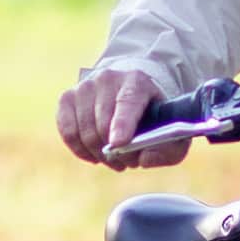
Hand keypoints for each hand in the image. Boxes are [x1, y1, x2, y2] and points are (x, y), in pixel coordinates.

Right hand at [59, 66, 186, 168]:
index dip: (122, 124)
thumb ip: (167, 150)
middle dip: (114, 152)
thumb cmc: (152, 117)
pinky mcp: (67, 98)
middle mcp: (108, 78)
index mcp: (137, 81)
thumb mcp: (172, 133)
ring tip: (113, 158)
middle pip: (103, 122)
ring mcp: (85, 87)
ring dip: (99, 154)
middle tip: (127, 162)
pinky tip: (94, 154)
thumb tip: (142, 160)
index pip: (127, 102)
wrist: (130, 94)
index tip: (118, 144)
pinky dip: (80, 149)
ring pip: (84, 130)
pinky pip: (68, 131)